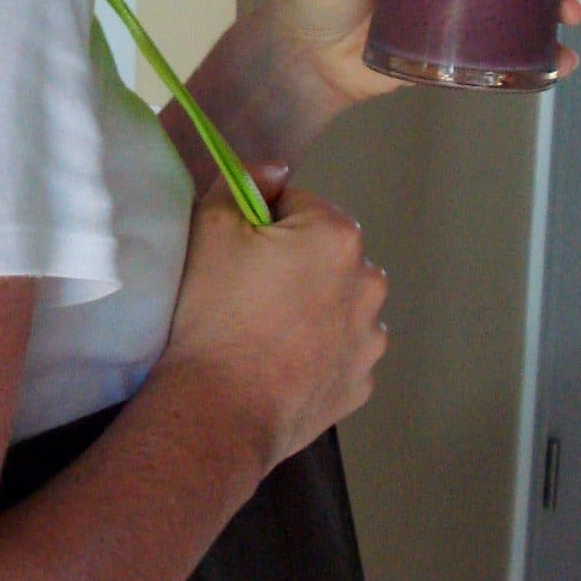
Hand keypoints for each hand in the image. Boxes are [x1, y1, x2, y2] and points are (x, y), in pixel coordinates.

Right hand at [161, 166, 388, 469]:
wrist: (218, 410)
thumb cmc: (212, 313)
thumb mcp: (210, 228)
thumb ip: (244, 182)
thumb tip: (276, 169)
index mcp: (337, 236)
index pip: (295, 202)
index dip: (259, 222)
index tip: (236, 252)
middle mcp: (368, 282)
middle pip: (324, 252)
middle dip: (294, 262)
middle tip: (245, 291)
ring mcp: (369, 339)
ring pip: (338, 302)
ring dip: (313, 305)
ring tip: (264, 330)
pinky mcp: (359, 383)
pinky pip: (340, 351)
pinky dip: (318, 351)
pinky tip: (280, 362)